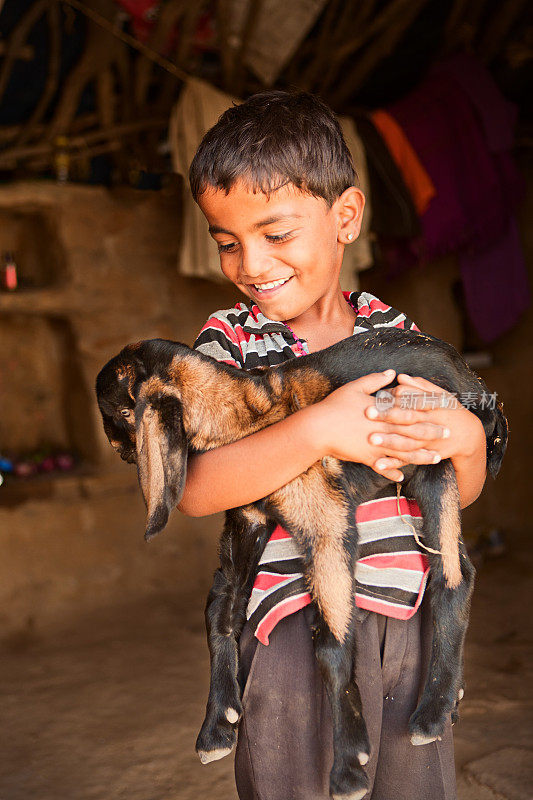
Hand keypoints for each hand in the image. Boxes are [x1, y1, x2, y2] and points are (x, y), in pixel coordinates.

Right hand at [315, 370, 449, 481]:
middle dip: (433, 435)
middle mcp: (384, 431)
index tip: (442, 412)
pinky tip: (402, 477)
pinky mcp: (367, 458)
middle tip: (448, 435)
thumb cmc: (335, 406)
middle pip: (414, 434)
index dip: (428, 412)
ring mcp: (377, 447)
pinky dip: (393, 472)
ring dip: (422, 456)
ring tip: (437, 458)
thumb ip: (376, 380)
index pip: (412, 412)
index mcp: (384, 412)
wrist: (317, 429)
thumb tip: (393, 373)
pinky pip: (384, 467)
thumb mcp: (355, 387)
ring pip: (405, 453)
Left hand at [365, 374, 484, 475]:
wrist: (469, 436)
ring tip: (371, 439)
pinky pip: (407, 460)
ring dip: (389, 441)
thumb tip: (400, 376)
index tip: (379, 395)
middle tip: (368, 413)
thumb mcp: (440, 395)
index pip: (413, 398)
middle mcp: (431, 422)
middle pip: (408, 418)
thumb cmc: (450, 410)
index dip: (396, 396)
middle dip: (388, 416)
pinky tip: (378, 465)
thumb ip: (419, 386)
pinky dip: (393, 464)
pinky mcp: (426, 455)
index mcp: (433, 405)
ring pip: (407, 442)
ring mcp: (428, 441)